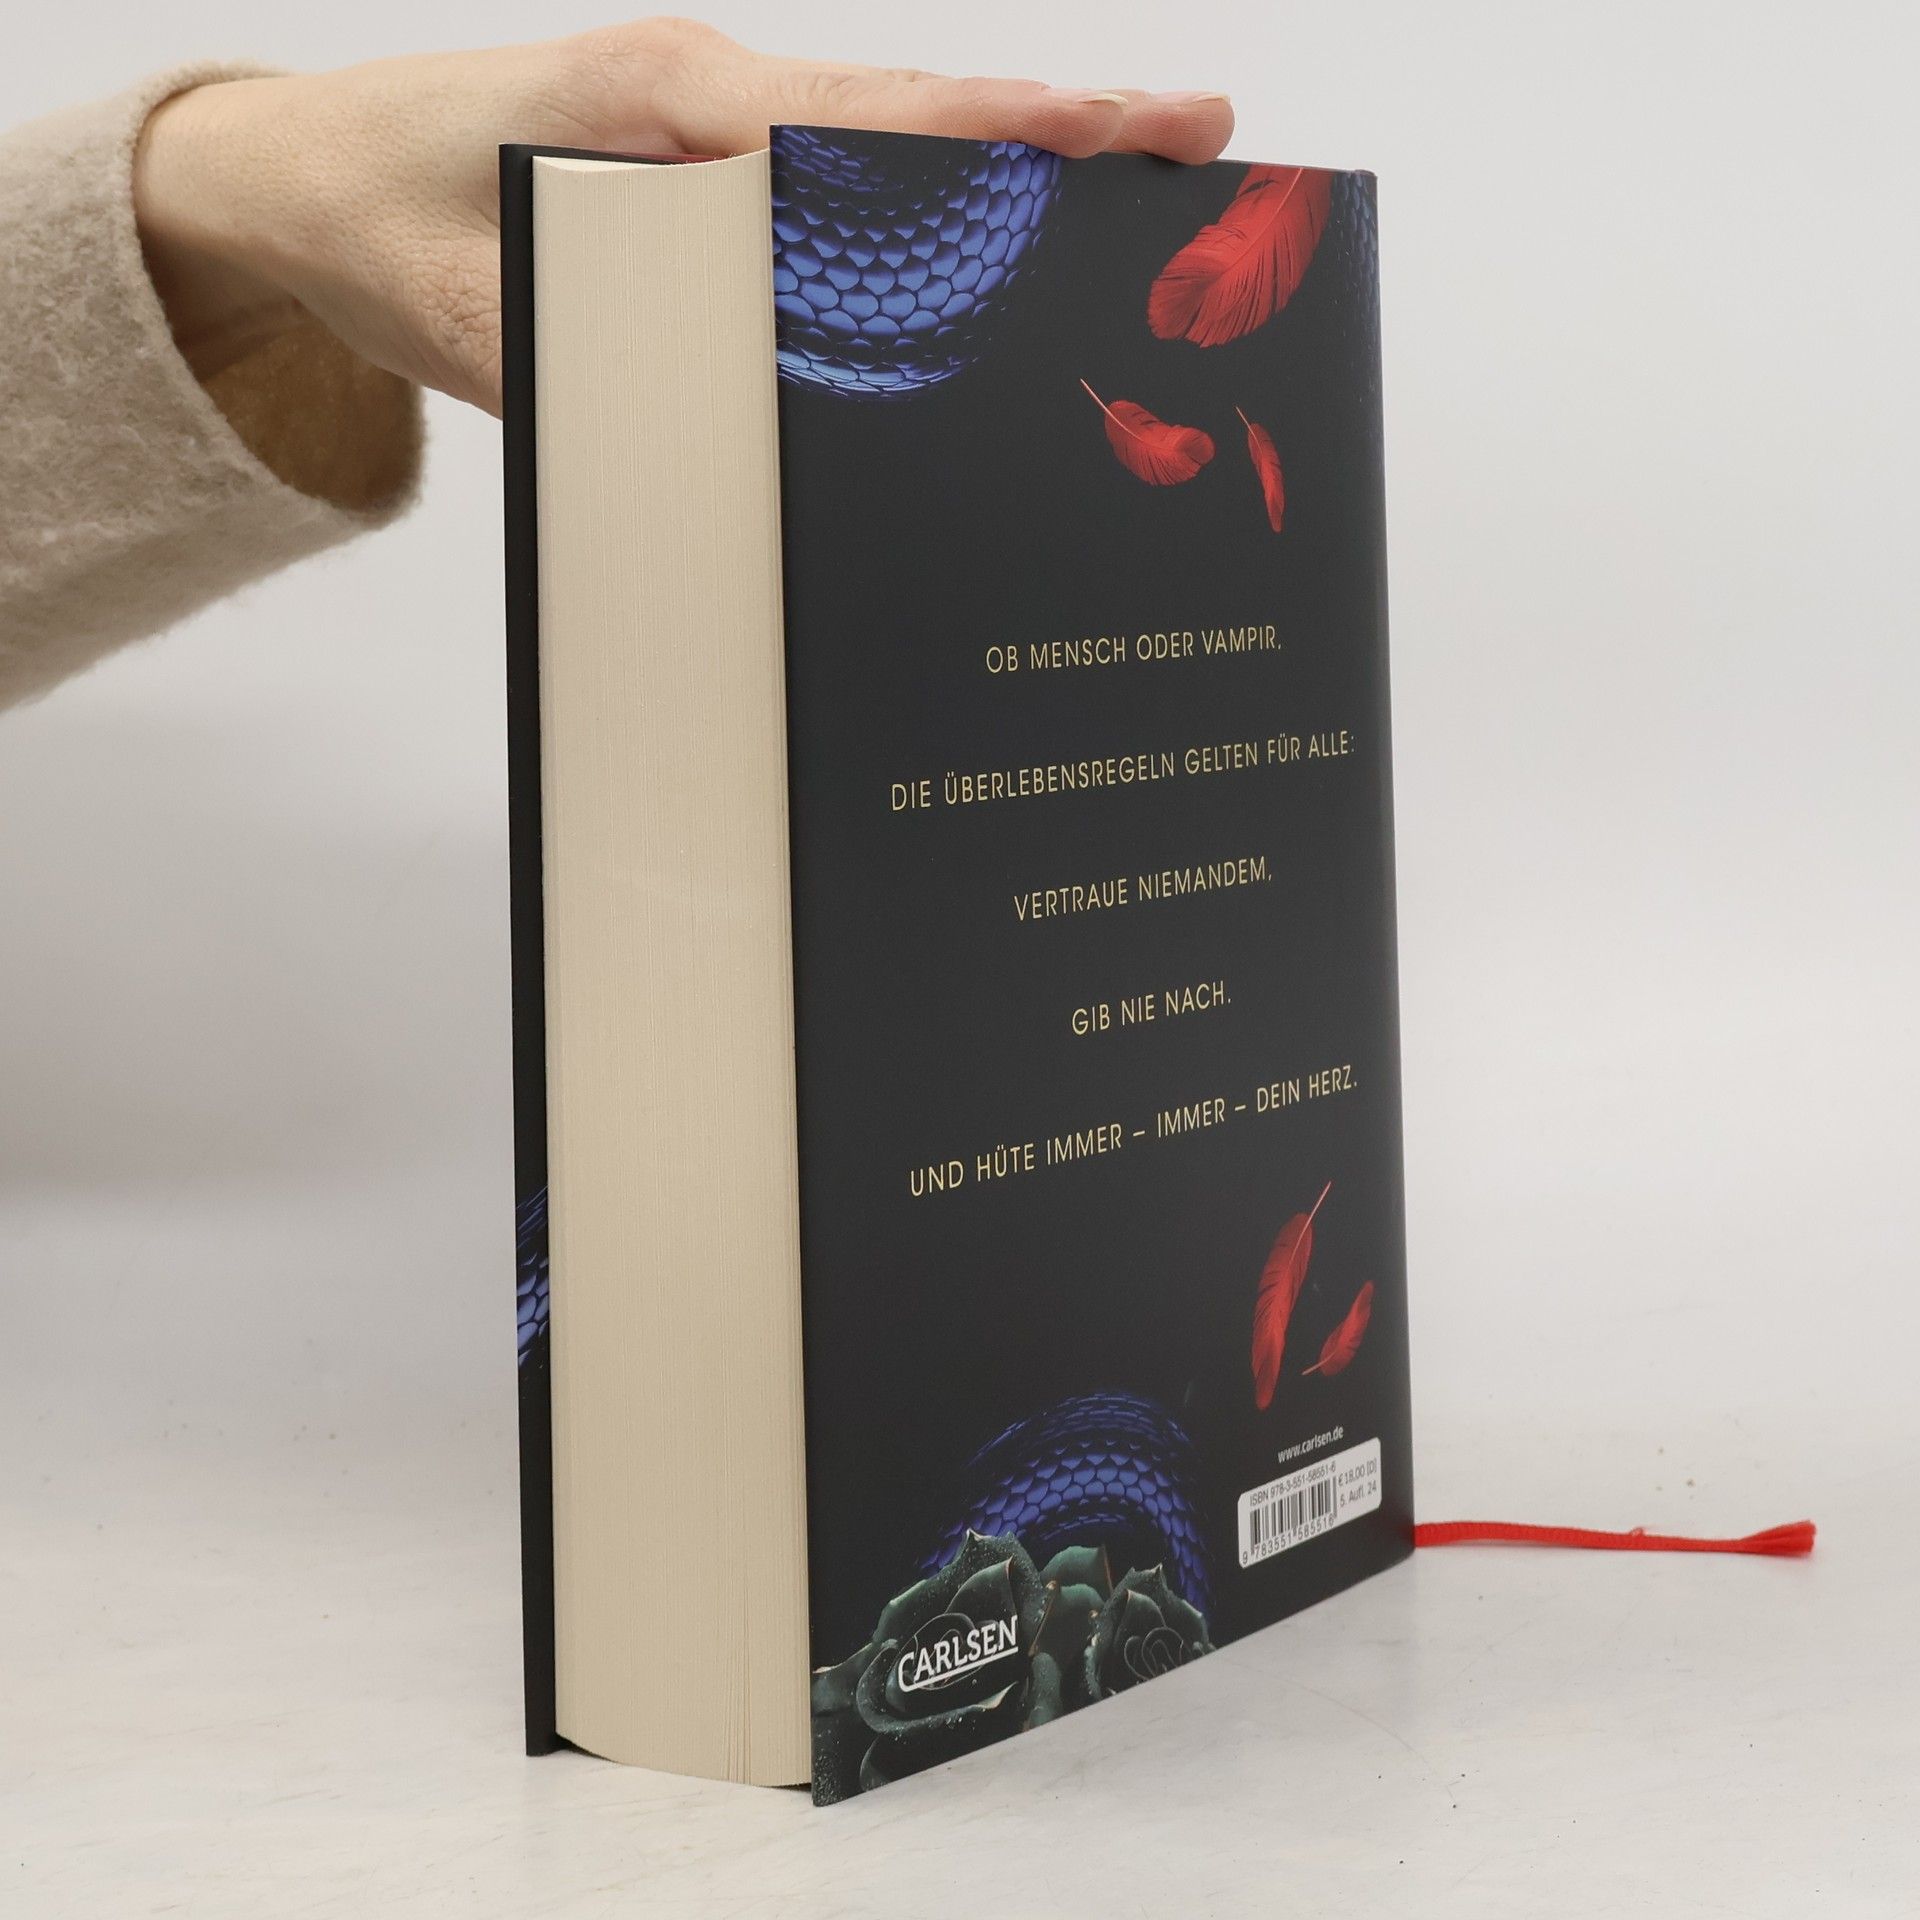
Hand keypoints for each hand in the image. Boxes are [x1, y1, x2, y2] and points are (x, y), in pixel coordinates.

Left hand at [133, 19, 1233, 416]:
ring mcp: (716, 130)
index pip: (869, 119)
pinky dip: (935, 203)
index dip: (1004, 136)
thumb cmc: (380, 216)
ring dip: (1012, 168)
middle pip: (919, 115)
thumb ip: (588, 357)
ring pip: (893, 145)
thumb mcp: (465, 309)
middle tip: (1202, 141)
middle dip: (1062, 134)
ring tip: (1142, 189)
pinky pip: (840, 184)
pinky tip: (996, 241)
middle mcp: (711, 98)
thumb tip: (716, 426)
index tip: (1125, 136)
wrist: (306, 179)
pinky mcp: (708, 172)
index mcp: (666, 101)